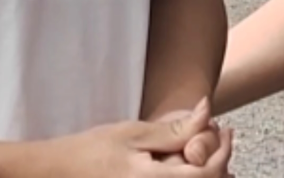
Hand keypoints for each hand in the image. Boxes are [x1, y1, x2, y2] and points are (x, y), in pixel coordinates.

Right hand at [41, 100, 232, 175]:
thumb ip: (173, 130)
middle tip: (222, 137)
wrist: (56, 173)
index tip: (227, 131)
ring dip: (207, 174)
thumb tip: (207, 112)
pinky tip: (186, 166)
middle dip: (221, 164)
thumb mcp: (133, 134)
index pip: (208, 174)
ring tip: (209, 152)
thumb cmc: (90, 151)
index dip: (224, 152)